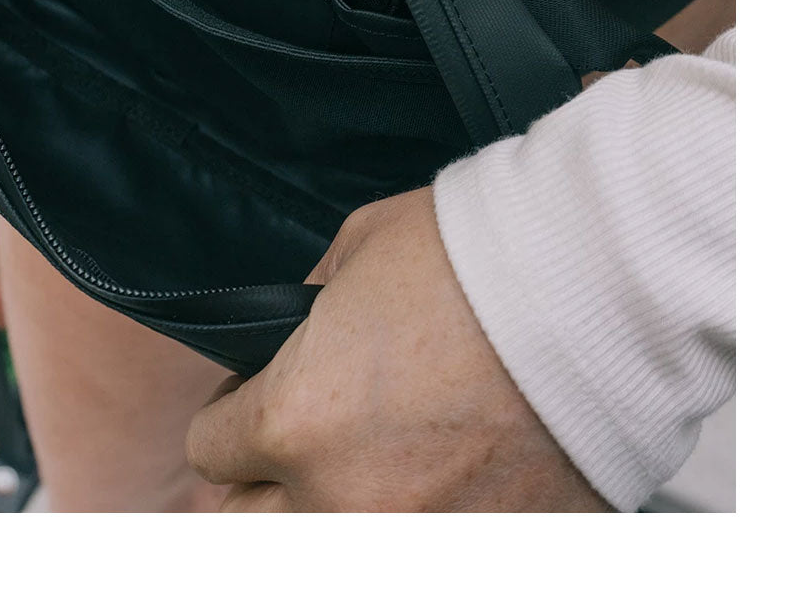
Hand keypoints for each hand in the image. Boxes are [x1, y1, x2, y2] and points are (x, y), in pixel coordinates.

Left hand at [186, 187, 610, 511]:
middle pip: (250, 526)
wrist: (594, 285)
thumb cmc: (471, 258)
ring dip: (329, 510)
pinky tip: (443, 477)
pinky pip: (422, 549)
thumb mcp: (354, 252)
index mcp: (295, 421)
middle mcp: (345, 502)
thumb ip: (302, 314)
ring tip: (367, 463)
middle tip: (295, 443)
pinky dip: (420, 518)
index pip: (211, 448)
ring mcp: (421, 539)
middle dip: (262, 481)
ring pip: (324, 549)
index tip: (251, 400)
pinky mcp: (493, 551)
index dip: (230, 414)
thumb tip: (289, 340)